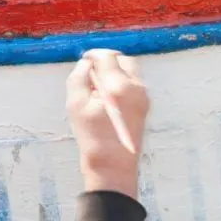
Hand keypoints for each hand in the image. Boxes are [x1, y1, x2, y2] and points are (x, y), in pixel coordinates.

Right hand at [66, 49, 149, 198]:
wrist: (113, 165)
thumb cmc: (91, 137)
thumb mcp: (75, 105)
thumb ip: (79, 77)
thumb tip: (87, 63)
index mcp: (119, 86)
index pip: (108, 56)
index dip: (93, 55)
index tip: (84, 60)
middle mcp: (136, 87)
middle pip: (123, 60)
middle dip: (107, 61)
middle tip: (91, 72)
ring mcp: (144, 96)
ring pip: (130, 71)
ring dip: (115, 71)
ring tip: (98, 87)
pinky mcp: (145, 105)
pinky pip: (133, 84)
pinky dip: (121, 82)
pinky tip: (108, 98)